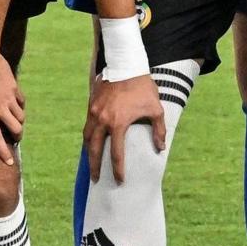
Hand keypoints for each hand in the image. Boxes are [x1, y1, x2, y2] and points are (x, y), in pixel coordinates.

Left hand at [0, 46, 23, 166]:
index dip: (3, 151)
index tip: (9, 162)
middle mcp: (0, 107)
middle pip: (16, 128)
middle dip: (16, 137)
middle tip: (14, 139)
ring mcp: (9, 97)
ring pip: (21, 116)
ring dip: (19, 123)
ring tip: (14, 125)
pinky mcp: (14, 87)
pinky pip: (21, 101)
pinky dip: (20, 107)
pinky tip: (15, 107)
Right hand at [82, 70, 164, 185]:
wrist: (125, 65)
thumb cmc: (143, 88)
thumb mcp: (156, 109)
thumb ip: (158, 131)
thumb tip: (160, 148)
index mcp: (118, 124)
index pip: (116, 154)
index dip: (118, 169)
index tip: (119, 180)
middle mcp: (102, 120)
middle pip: (94, 149)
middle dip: (94, 166)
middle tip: (95, 179)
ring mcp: (94, 112)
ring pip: (87, 137)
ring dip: (88, 152)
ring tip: (90, 162)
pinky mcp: (91, 104)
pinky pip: (87, 125)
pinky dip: (88, 136)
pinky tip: (91, 142)